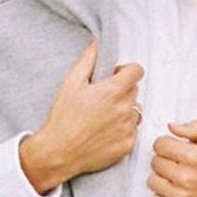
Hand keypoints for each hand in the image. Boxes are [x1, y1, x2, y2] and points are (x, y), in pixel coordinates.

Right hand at [19, 39, 144, 191]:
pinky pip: (133, 131)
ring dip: (124, 110)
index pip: (137, 71)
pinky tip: (104, 132)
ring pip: (135, 111)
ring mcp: (128, 128)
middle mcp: (124, 109)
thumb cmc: (62, 118)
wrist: (58, 152)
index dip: (126, 71)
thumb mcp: (70, 83)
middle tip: (101, 99)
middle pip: (135, 90)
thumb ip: (88, 60)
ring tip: (102, 117)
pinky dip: (122, 129)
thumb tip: (96, 43)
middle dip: (122, 90)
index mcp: (112, 91)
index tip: (114, 76)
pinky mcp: (128, 145)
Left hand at [148, 120, 196, 196]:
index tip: (176, 150)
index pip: (160, 144)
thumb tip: (171, 126)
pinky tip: (175, 195)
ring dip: (162, 179)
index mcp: (196, 157)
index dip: (167, 144)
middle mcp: (186, 178)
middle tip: (179, 166)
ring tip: (177, 181)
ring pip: (152, 181)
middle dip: (165, 161)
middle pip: (154, 162)